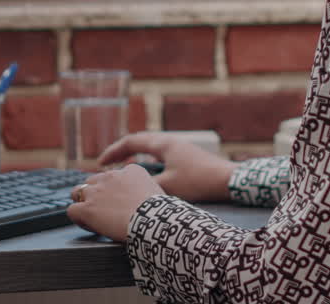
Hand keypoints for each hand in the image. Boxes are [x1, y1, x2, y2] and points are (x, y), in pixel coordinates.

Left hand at [66, 164, 163, 242]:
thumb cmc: (160, 213)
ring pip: (77, 192)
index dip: (112, 190)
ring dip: (82, 202)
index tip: (118, 202)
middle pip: (93, 181)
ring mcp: (97, 192)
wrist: (152, 223)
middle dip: (95, 194)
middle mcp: (110, 177)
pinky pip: (72, 210)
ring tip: (91, 216)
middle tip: (103, 210)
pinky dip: (77, 218)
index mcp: (130, 171)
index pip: (113, 177)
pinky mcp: (87, 209)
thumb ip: (147, 188)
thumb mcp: (158, 191)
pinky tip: (87, 225)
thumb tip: (143, 195)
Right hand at [98, 132, 238, 202]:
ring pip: (150, 147)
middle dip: (121, 152)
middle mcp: (170, 141)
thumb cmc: (199, 181)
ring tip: (123, 167)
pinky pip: (159, 153)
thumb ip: (146, 187)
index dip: (113, 152)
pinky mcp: (186, 156)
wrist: (229, 180)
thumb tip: (128, 189)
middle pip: (139, 141)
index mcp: (163, 144)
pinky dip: (147, 160)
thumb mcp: (168, 187)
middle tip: (108, 163)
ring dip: (135, 155)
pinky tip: (147, 172)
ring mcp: (179, 147)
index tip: (101, 163)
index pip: (131, 142)